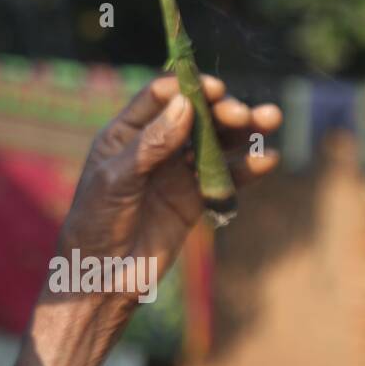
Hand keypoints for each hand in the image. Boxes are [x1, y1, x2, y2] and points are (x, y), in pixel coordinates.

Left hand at [56, 74, 282, 310]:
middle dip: (221, 109)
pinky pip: (224, 177)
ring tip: (269, 119)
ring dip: (242, 130)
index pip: (160, 98)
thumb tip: (184, 105)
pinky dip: (246, 167)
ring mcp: (176, 172)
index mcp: (125, 134)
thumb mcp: (115, 180)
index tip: (213, 88)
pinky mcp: (194, 199)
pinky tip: (267, 159)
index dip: (187, 88)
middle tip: (241, 114)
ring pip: (214, 142)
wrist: (102, 277)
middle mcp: (153, 147)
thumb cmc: (95, 222)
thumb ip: (149, 144)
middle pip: (194, 116)